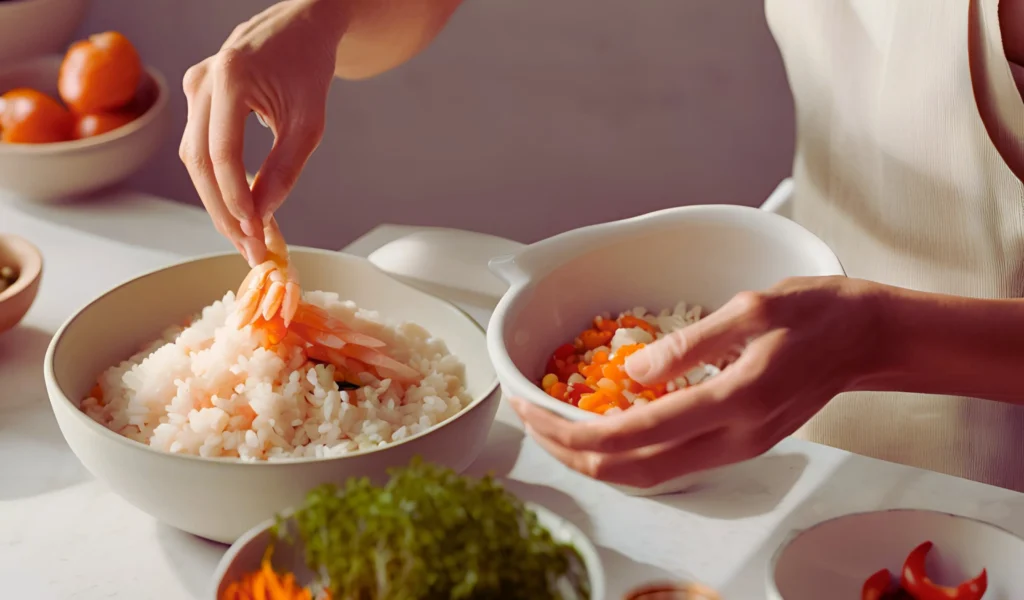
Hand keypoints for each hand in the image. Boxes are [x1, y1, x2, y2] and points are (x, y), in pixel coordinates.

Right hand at [179, 0, 345, 264]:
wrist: (299, 29)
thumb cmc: (308, 68)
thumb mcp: (309, 122)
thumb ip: (285, 168)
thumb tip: (262, 215)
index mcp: (231, 77)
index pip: (222, 152)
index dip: (235, 197)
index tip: (254, 232)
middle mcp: (202, 80)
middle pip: (199, 161)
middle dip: (223, 211)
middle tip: (248, 249)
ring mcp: (193, 87)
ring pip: (194, 158)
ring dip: (218, 202)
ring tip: (246, 238)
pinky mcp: (196, 97)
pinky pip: (199, 148)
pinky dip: (217, 181)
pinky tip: (240, 209)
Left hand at [510, 276, 884, 488]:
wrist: (869, 339)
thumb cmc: (819, 314)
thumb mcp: (752, 308)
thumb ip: (691, 344)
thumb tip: (634, 373)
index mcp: (732, 402)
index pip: (631, 437)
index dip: (570, 431)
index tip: (532, 408)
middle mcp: (732, 438)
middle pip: (630, 471)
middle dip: (568, 453)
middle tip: (528, 420)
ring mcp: (736, 448)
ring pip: (647, 474)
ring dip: (593, 457)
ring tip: (553, 424)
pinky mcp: (738, 443)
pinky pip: (669, 461)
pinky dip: (625, 451)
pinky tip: (604, 425)